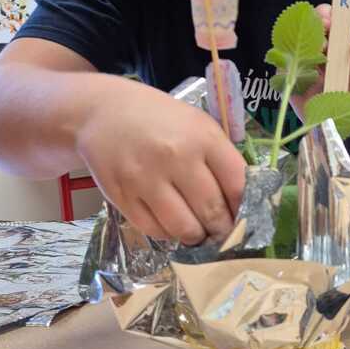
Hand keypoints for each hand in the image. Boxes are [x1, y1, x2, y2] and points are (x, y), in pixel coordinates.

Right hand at [75, 81, 244, 243]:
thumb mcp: (199, 126)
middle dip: (223, 230)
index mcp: (203, 138)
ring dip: (197, 236)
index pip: (237, 186)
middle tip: (224, 234)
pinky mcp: (122, 196)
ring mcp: (146, 179)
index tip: (246, 220)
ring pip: (184, 228)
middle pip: (212, 212)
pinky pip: (155, 230)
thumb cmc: (160, 120)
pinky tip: (172, 224)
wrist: (103, 111)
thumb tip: (242, 203)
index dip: (245, 210)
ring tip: (199, 232)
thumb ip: (222, 160)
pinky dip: (168, 234)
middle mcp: (176, 158)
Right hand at [290, 2, 349, 120]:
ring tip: (320, 50)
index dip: (327, 14)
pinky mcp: (286, 75)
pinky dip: (291, 57)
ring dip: (306, 39)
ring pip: (293, 37)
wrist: (334, 124)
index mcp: (332, 45)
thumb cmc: (348, 100)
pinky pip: (281, 59)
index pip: (326, 20)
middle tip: (326, 28)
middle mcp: (313, 49)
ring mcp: (298, 60)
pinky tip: (304, 65)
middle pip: (308, 23)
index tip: (332, 21)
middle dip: (316, 21)